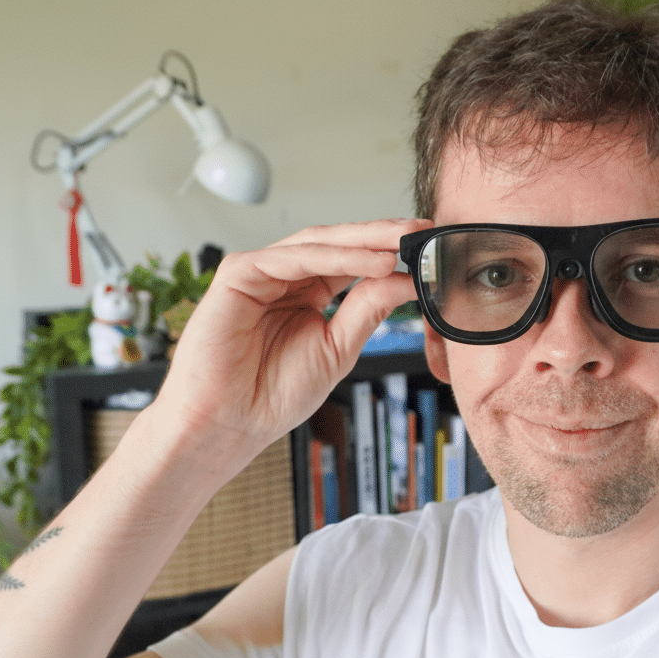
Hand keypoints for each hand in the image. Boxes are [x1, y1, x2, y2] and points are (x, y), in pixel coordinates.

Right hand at [154, 218, 426, 455]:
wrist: (228, 424)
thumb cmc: (271, 396)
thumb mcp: (337, 348)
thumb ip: (368, 309)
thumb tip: (407, 280)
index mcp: (306, 295)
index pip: (353, 263)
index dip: (390, 254)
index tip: (430, 251)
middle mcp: (284, 278)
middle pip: (338, 246)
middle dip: (382, 237)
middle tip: (423, 233)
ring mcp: (259, 272)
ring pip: (318, 244)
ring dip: (364, 242)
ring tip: (403, 244)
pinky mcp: (238, 273)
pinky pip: (293, 257)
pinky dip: (335, 257)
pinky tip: (372, 263)